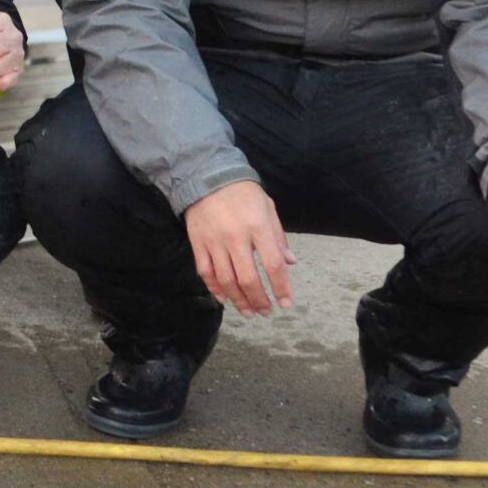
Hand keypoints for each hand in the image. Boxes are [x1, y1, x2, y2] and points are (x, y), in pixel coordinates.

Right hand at [184, 180, 294, 314]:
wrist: (206, 175)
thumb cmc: (243, 192)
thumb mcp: (267, 208)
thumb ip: (278, 237)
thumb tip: (290, 262)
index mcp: (258, 227)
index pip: (273, 265)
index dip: (281, 287)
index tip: (286, 303)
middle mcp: (236, 238)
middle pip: (248, 279)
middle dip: (259, 300)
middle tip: (266, 312)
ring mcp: (214, 242)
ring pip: (226, 281)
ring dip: (239, 301)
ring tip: (249, 312)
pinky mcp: (198, 244)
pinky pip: (206, 273)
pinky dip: (215, 289)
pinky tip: (225, 299)